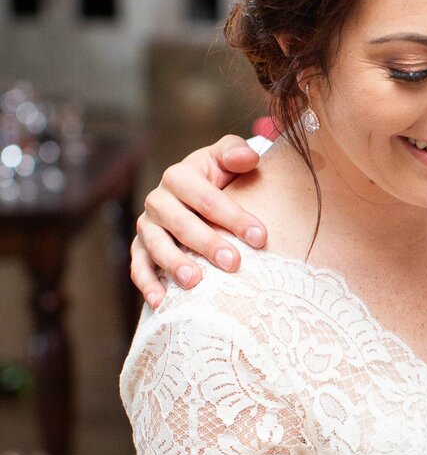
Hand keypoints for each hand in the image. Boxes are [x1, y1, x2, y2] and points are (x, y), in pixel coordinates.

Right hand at [131, 136, 266, 305]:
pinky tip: (160, 302)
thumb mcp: (227, 158)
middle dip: (207, 243)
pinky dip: (147, 284)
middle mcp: (158, 200)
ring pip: (156, 245)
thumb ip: (235, 152)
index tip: (260, 237)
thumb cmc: (219, 177)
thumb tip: (248, 157)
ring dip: (174, 264)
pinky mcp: (140, 248)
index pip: (207, 198)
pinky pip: (138, 267)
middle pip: (181, 223)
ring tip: (194, 282)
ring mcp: (147, 226)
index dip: (234, 217)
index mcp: (180, 176)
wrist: (198, 194)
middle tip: (233, 263)